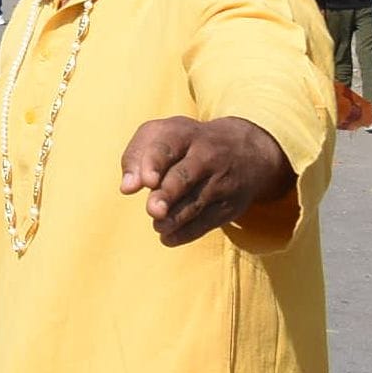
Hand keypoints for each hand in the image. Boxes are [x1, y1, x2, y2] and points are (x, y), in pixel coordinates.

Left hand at [120, 117, 293, 247]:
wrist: (244, 149)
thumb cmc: (185, 144)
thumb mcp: (159, 136)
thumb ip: (136, 157)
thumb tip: (127, 188)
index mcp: (183, 135)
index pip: (165, 148)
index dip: (154, 164)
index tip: (147, 182)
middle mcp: (206, 156)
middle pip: (183, 177)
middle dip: (167, 195)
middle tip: (154, 210)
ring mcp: (222, 181)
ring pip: (196, 202)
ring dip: (175, 218)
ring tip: (159, 226)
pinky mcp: (231, 204)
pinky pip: (208, 221)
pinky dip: (187, 232)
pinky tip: (168, 237)